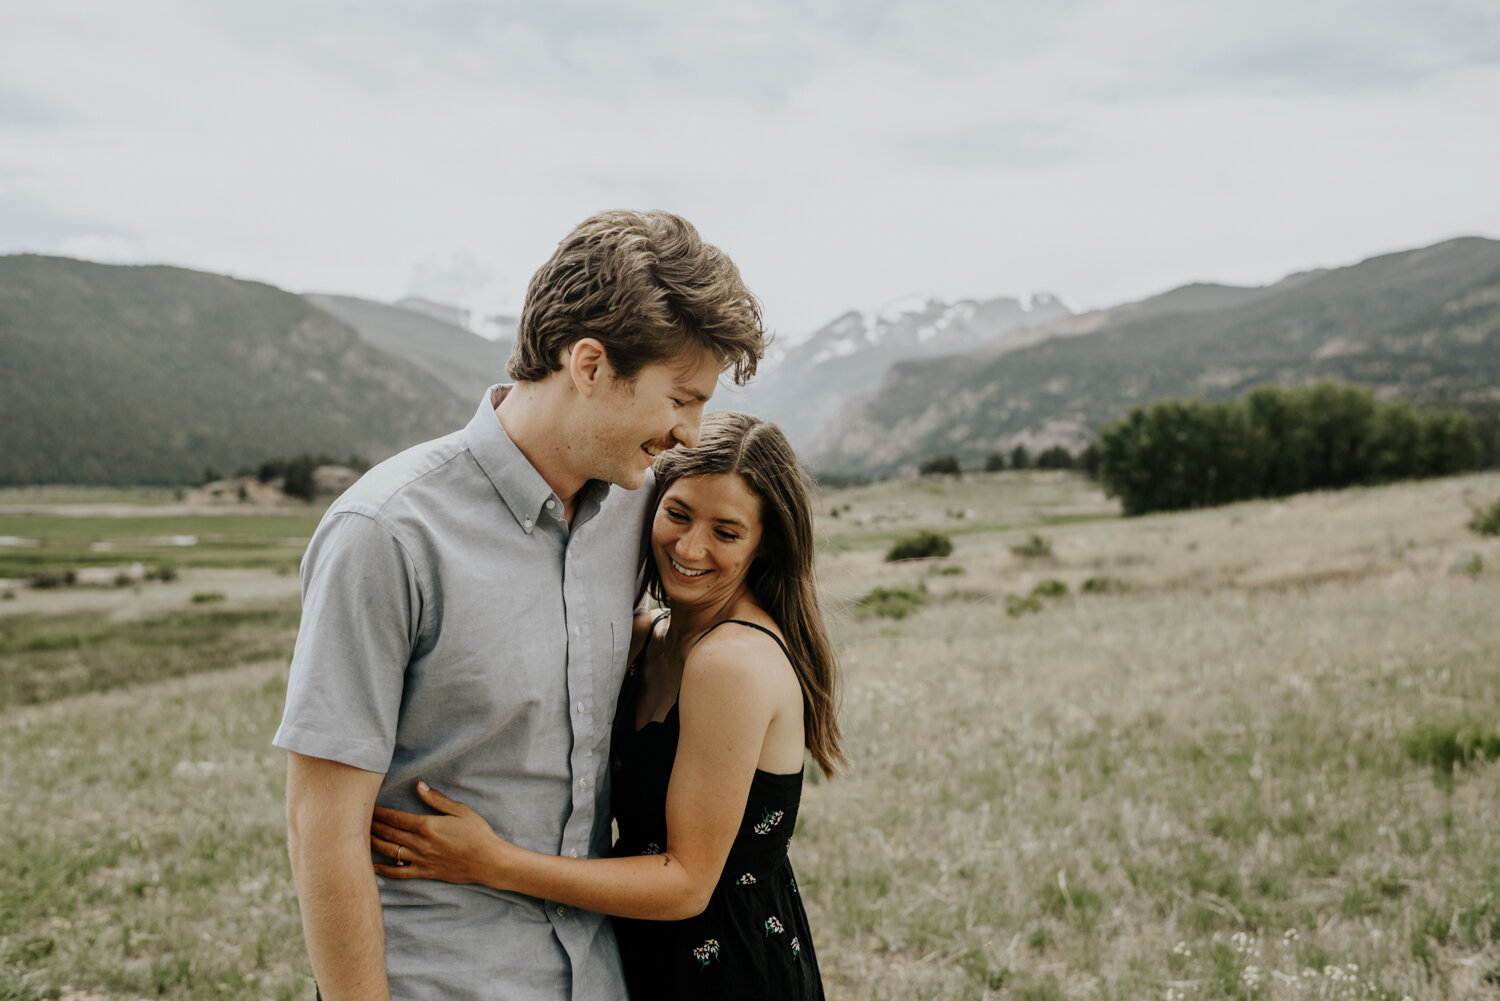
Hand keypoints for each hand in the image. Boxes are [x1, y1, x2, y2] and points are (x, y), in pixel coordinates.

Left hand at [371, 781, 513, 885]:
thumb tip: (419, 785)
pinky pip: (400, 873)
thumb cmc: (478, 833)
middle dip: (372, 825)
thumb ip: (437, 799)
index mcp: (427, 826)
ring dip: (374, 844)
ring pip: (389, 851)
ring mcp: (421, 860)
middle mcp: (420, 844)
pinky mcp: (425, 872)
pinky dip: (385, 871)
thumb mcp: (460, 810)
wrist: (489, 861)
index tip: (366, 806)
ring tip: (359, 838)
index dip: (379, 812)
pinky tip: (374, 867)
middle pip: (389, 833)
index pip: (396, 817)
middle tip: (356, 820)